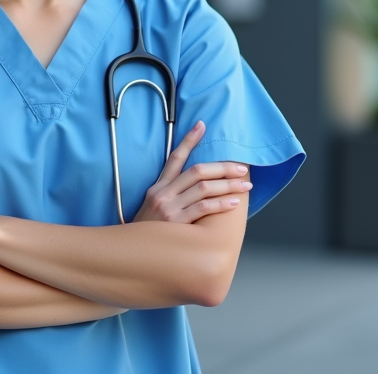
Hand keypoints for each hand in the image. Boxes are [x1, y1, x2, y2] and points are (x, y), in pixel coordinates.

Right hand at [132, 121, 250, 223]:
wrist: (132, 252)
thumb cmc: (149, 231)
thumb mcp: (153, 206)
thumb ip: (170, 194)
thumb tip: (196, 185)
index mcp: (158, 187)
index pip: (175, 158)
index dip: (189, 140)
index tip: (202, 125)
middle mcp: (163, 193)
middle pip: (197, 171)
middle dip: (222, 168)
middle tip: (241, 168)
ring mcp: (169, 207)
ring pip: (204, 188)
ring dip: (228, 185)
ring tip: (245, 186)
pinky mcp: (176, 223)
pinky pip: (203, 208)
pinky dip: (221, 203)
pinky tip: (233, 202)